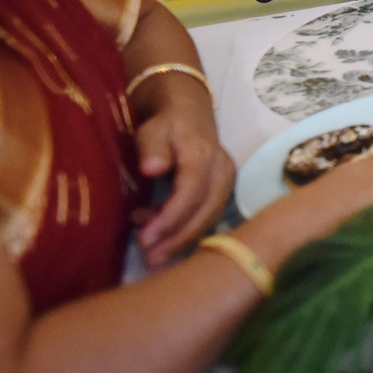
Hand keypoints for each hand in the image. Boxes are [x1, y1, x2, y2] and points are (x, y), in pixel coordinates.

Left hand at [131, 96, 234, 268]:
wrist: (188, 113)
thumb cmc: (166, 124)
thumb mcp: (152, 130)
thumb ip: (152, 148)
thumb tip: (152, 168)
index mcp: (202, 155)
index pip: (191, 192)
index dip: (170, 219)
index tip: (145, 239)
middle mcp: (221, 171)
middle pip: (206, 212)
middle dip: (179, 239)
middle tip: (150, 260)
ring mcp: (226, 181)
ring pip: (210, 218)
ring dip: (183, 240)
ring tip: (154, 256)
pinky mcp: (223, 190)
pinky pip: (209, 216)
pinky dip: (187, 232)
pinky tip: (163, 238)